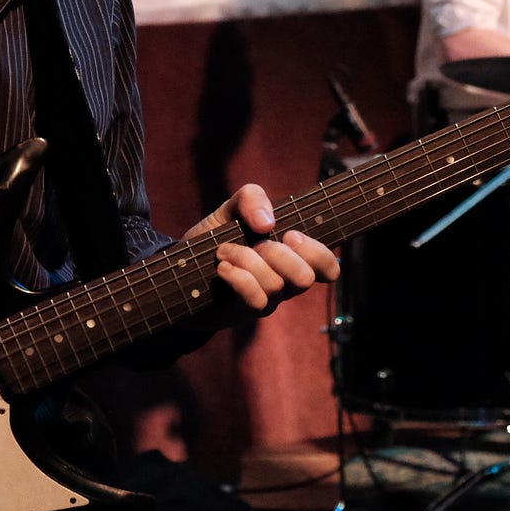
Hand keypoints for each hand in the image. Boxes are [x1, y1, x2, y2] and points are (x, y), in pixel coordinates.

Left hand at [183, 184, 339, 319]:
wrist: (181, 268)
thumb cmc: (215, 238)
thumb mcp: (231, 208)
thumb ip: (252, 198)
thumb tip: (268, 222)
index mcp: (292, 258)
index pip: (328, 268)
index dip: (317, 252)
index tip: (290, 234)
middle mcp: (285, 283)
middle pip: (305, 277)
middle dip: (278, 254)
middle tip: (257, 244)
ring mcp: (267, 301)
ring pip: (275, 285)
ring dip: (246, 259)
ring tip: (224, 250)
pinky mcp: (244, 312)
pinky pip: (255, 298)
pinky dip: (238, 276)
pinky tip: (222, 267)